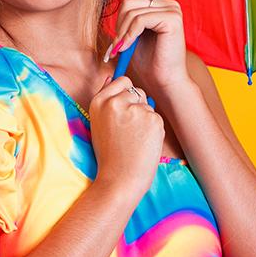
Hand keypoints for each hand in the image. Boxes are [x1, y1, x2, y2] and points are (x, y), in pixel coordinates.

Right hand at [88, 74, 163, 199]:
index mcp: (99, 101)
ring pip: (148, 105)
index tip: (124, 113)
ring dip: (146, 119)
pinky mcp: (153, 119)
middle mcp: (115, 102)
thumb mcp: (98, 123)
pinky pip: (157, 117)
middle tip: (128, 131)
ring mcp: (135, 110)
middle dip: (137, 106)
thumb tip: (111, 76)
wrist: (119, 180)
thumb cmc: (109, 154)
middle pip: (137, 91)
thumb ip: (106, 99)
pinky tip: (144, 143)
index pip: (122, 81)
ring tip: (135, 139)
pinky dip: (154, 130)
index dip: (126, 96)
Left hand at [103, 0, 192, 95]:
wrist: (164, 82)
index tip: (121, 32)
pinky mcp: (172, 19)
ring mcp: (172, 10)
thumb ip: (129, 15)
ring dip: (122, 31)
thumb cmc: (148, 62)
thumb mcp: (133, 33)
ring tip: (121, 49)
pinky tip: (126, 47)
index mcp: (161, 4)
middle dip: (119, 22)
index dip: (123, 7)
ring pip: (132, 9)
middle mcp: (169, 3)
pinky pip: (140, 19)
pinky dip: (129, 34)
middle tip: (118, 44)